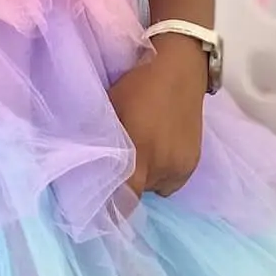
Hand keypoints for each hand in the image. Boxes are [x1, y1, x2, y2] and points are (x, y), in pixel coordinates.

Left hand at [109, 33, 207, 197]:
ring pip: (152, 189)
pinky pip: (169, 182)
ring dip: (142, 178)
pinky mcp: (192, 165)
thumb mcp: (110, 109)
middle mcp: (162, 168)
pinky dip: (159, 173)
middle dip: (123, 185)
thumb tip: (83, 164)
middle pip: (136, 195)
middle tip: (113, 166)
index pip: (121, 201)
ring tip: (138, 153)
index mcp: (139, 155)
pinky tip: (156, 151)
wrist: (180, 68)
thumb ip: (101, 141)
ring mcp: (180, 168)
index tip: (95, 200)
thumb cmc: (137, 85)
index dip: (107, 206)